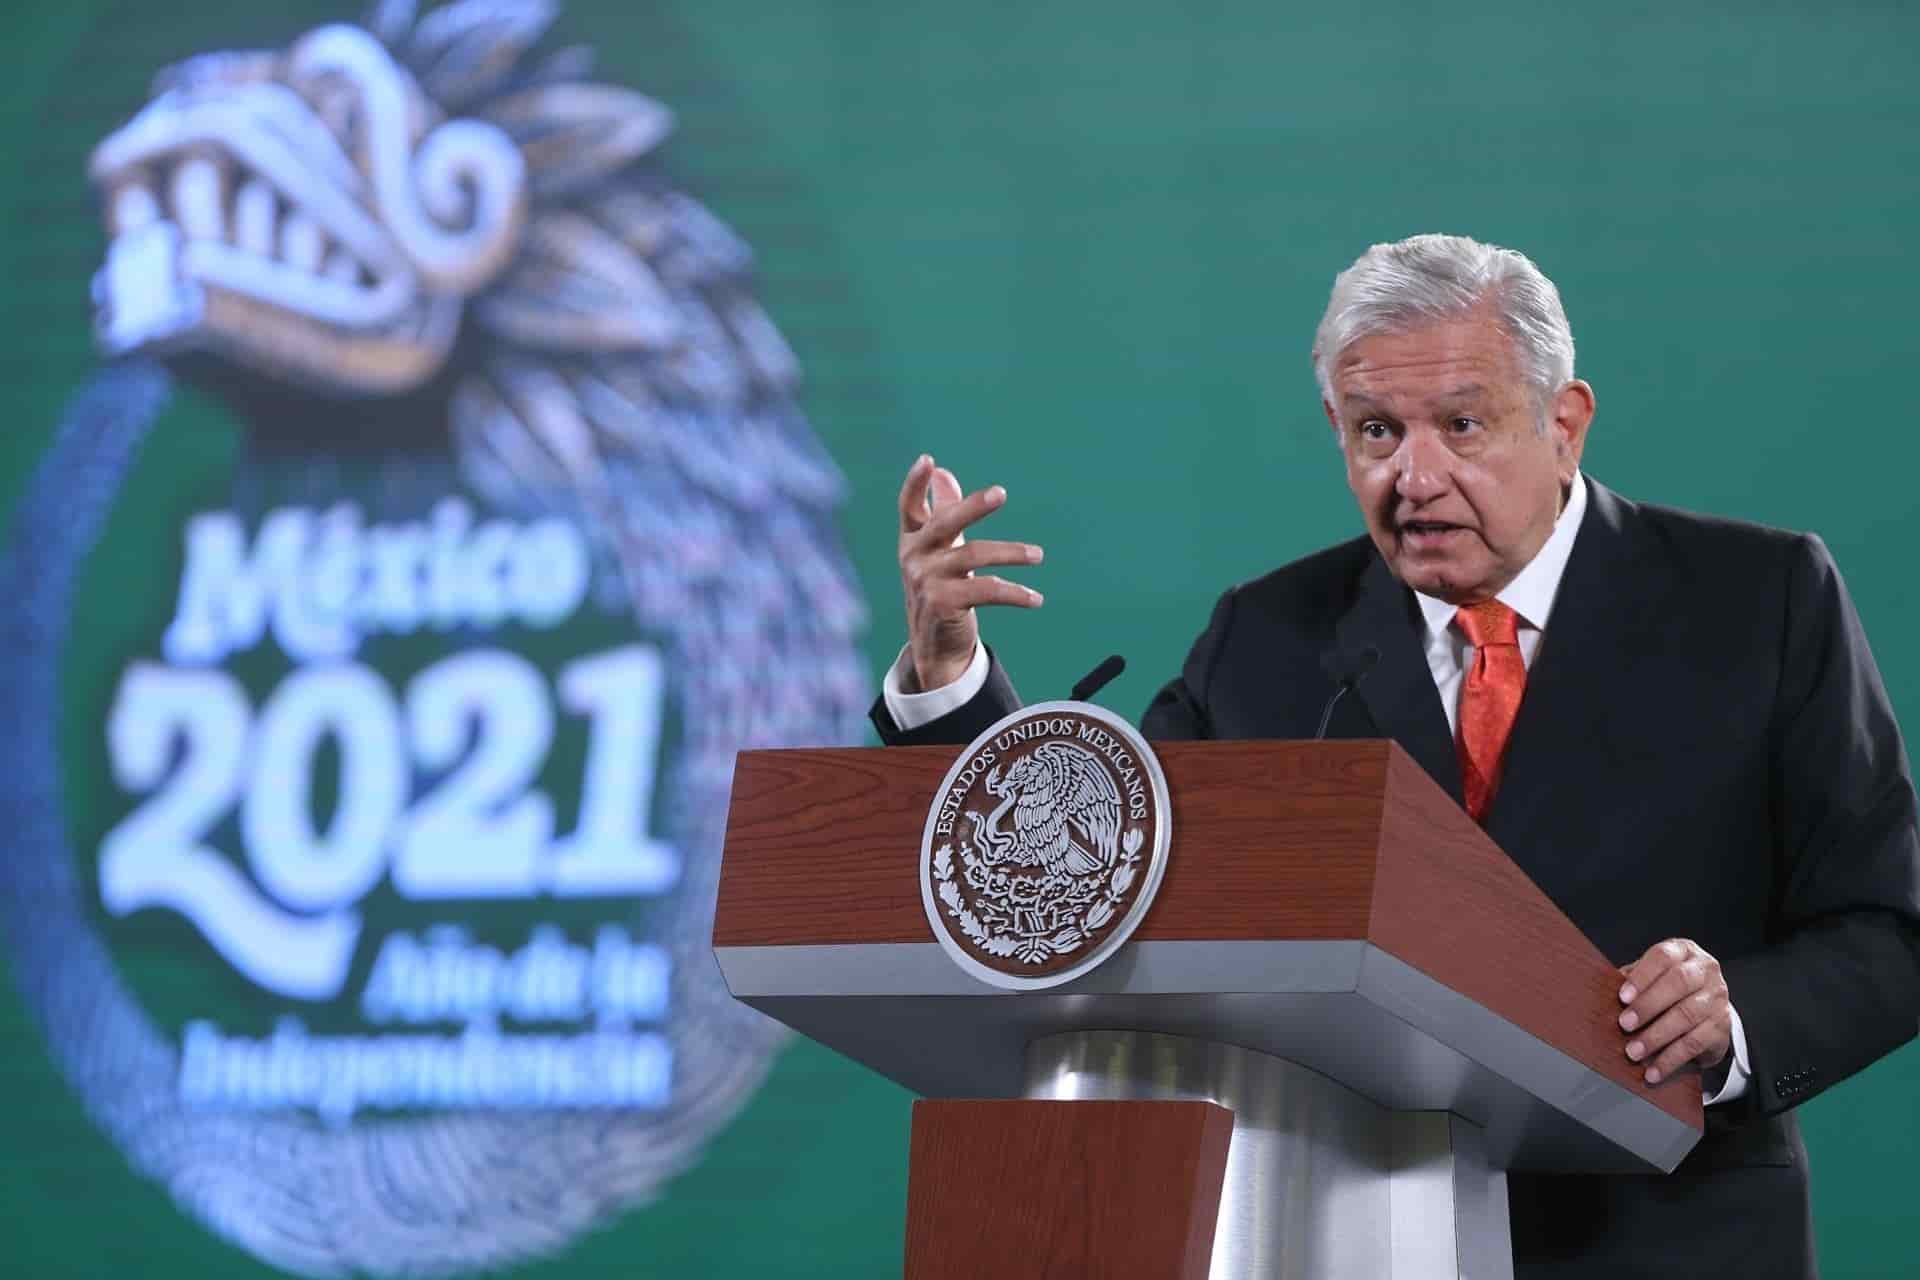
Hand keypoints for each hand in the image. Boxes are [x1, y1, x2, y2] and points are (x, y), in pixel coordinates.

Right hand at [896, 454, 1043, 691]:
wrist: (933, 646)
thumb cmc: (939, 587)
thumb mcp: (938, 550)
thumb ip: (942, 512)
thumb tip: (943, 473)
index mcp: (912, 540)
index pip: (909, 507)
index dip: (915, 483)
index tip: (929, 460)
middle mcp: (914, 558)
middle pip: (946, 525)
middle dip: (973, 507)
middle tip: (1001, 492)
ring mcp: (927, 582)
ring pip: (975, 556)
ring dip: (1012, 553)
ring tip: (1038, 555)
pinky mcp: (944, 604)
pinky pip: (987, 591)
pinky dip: (1015, 593)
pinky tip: (1035, 598)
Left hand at [1617, 938, 1731, 1084]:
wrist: (1707, 1009)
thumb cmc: (1669, 988)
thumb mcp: (1652, 977)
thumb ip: (1633, 980)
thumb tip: (1602, 993)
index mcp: (1683, 952)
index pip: (1663, 956)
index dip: (1642, 976)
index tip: (1622, 996)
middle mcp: (1705, 971)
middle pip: (1678, 983)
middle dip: (1648, 1005)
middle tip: (1624, 1024)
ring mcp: (1717, 998)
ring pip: (1686, 1016)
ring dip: (1656, 1037)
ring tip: (1633, 1052)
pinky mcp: (1721, 1027)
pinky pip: (1694, 1044)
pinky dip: (1670, 1060)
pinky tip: (1653, 1071)